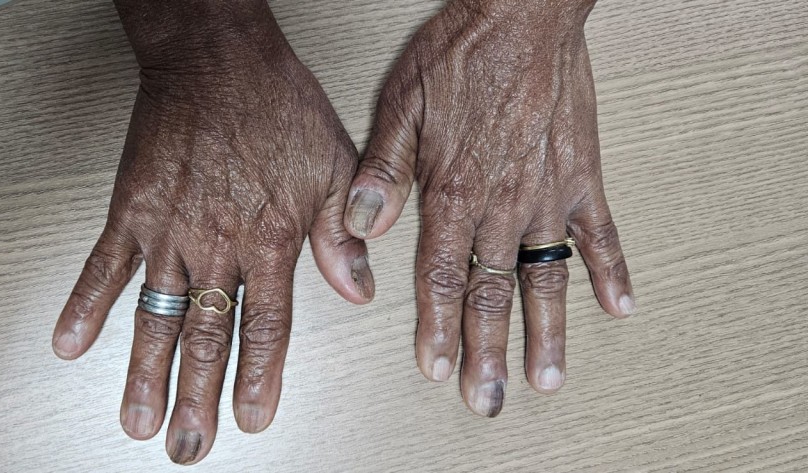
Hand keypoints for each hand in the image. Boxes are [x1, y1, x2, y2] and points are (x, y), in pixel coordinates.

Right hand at [52, 1, 372, 463]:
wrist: (216, 57)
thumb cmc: (275, 104)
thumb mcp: (334, 165)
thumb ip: (341, 233)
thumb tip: (358, 288)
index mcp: (270, 236)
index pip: (268, 324)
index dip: (260, 375)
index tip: (254, 416)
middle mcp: (217, 241)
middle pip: (206, 334)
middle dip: (198, 396)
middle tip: (189, 444)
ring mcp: (168, 229)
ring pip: (156, 315)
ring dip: (144, 372)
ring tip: (137, 419)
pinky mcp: (131, 209)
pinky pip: (102, 264)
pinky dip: (84, 304)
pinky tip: (69, 344)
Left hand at [344, 0, 634, 416]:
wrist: (525, 12)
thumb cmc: (463, 52)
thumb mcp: (401, 105)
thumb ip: (382, 172)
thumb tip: (363, 225)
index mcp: (455, 190)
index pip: (440, 277)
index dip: (436, 328)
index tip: (436, 368)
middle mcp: (503, 203)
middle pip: (492, 292)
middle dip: (487, 351)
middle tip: (489, 397)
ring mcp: (548, 194)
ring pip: (545, 278)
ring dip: (546, 332)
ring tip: (547, 376)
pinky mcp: (583, 176)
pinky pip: (601, 233)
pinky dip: (611, 271)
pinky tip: (619, 307)